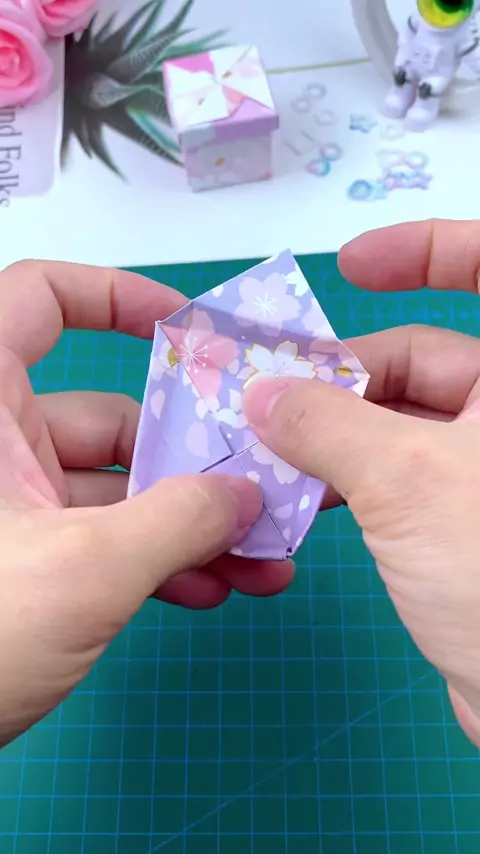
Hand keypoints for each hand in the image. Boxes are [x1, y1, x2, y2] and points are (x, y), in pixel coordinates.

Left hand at [0, 261, 292, 744]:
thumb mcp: (83, 570)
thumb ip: (176, 523)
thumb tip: (244, 495)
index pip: (37, 300)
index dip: (111, 295)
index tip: (185, 330)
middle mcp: (2, 447)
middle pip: (114, 416)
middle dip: (196, 457)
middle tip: (264, 482)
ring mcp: (18, 508)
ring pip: (122, 490)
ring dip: (192, 521)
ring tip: (261, 553)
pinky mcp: (32, 561)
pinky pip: (108, 541)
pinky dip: (160, 560)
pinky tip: (213, 589)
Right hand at [244, 219, 479, 747]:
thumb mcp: (406, 480)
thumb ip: (327, 424)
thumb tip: (263, 392)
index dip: (429, 250)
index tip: (351, 264)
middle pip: (424, 360)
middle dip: (342, 373)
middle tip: (265, 393)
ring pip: (401, 426)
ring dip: (333, 434)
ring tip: (265, 446)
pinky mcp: (464, 524)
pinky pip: (398, 479)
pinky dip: (348, 480)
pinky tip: (298, 493)